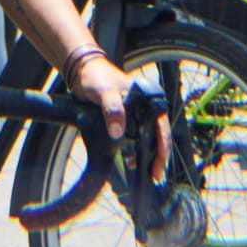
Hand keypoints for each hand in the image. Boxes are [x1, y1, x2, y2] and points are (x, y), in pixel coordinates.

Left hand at [70, 56, 170, 182]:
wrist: (82, 70)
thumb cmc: (96, 76)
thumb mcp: (104, 91)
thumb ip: (112, 109)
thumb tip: (117, 133)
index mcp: (146, 99)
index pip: (162, 126)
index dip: (163, 147)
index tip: (160, 165)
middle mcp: (144, 107)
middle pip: (158, 135)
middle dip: (158, 156)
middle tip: (156, 175)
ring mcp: (135, 114)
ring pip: (148, 138)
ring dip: (148, 155)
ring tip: (147, 173)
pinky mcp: (125, 119)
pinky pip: (135, 137)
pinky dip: (135, 150)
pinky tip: (130, 161)